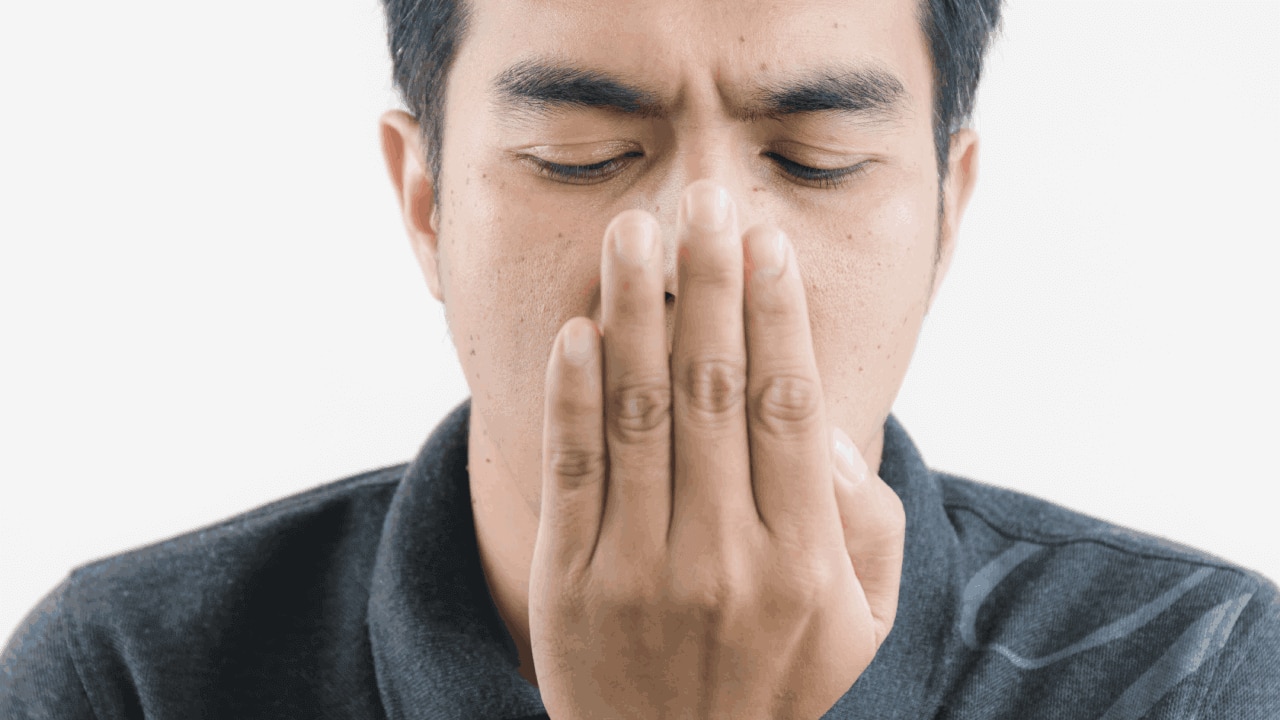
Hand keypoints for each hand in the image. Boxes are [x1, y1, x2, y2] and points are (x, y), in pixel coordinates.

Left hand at [529, 180, 905, 719]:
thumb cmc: (781, 684)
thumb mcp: (863, 624)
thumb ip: (865, 523)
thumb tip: (829, 425)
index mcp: (804, 561)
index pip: (789, 407)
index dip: (776, 314)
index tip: (763, 240)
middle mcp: (724, 559)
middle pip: (713, 390)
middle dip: (707, 284)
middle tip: (700, 202)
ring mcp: (640, 572)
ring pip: (638, 414)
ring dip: (634, 313)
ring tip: (633, 236)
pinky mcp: (571, 587)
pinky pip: (572, 472)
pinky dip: (572, 395)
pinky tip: (579, 329)